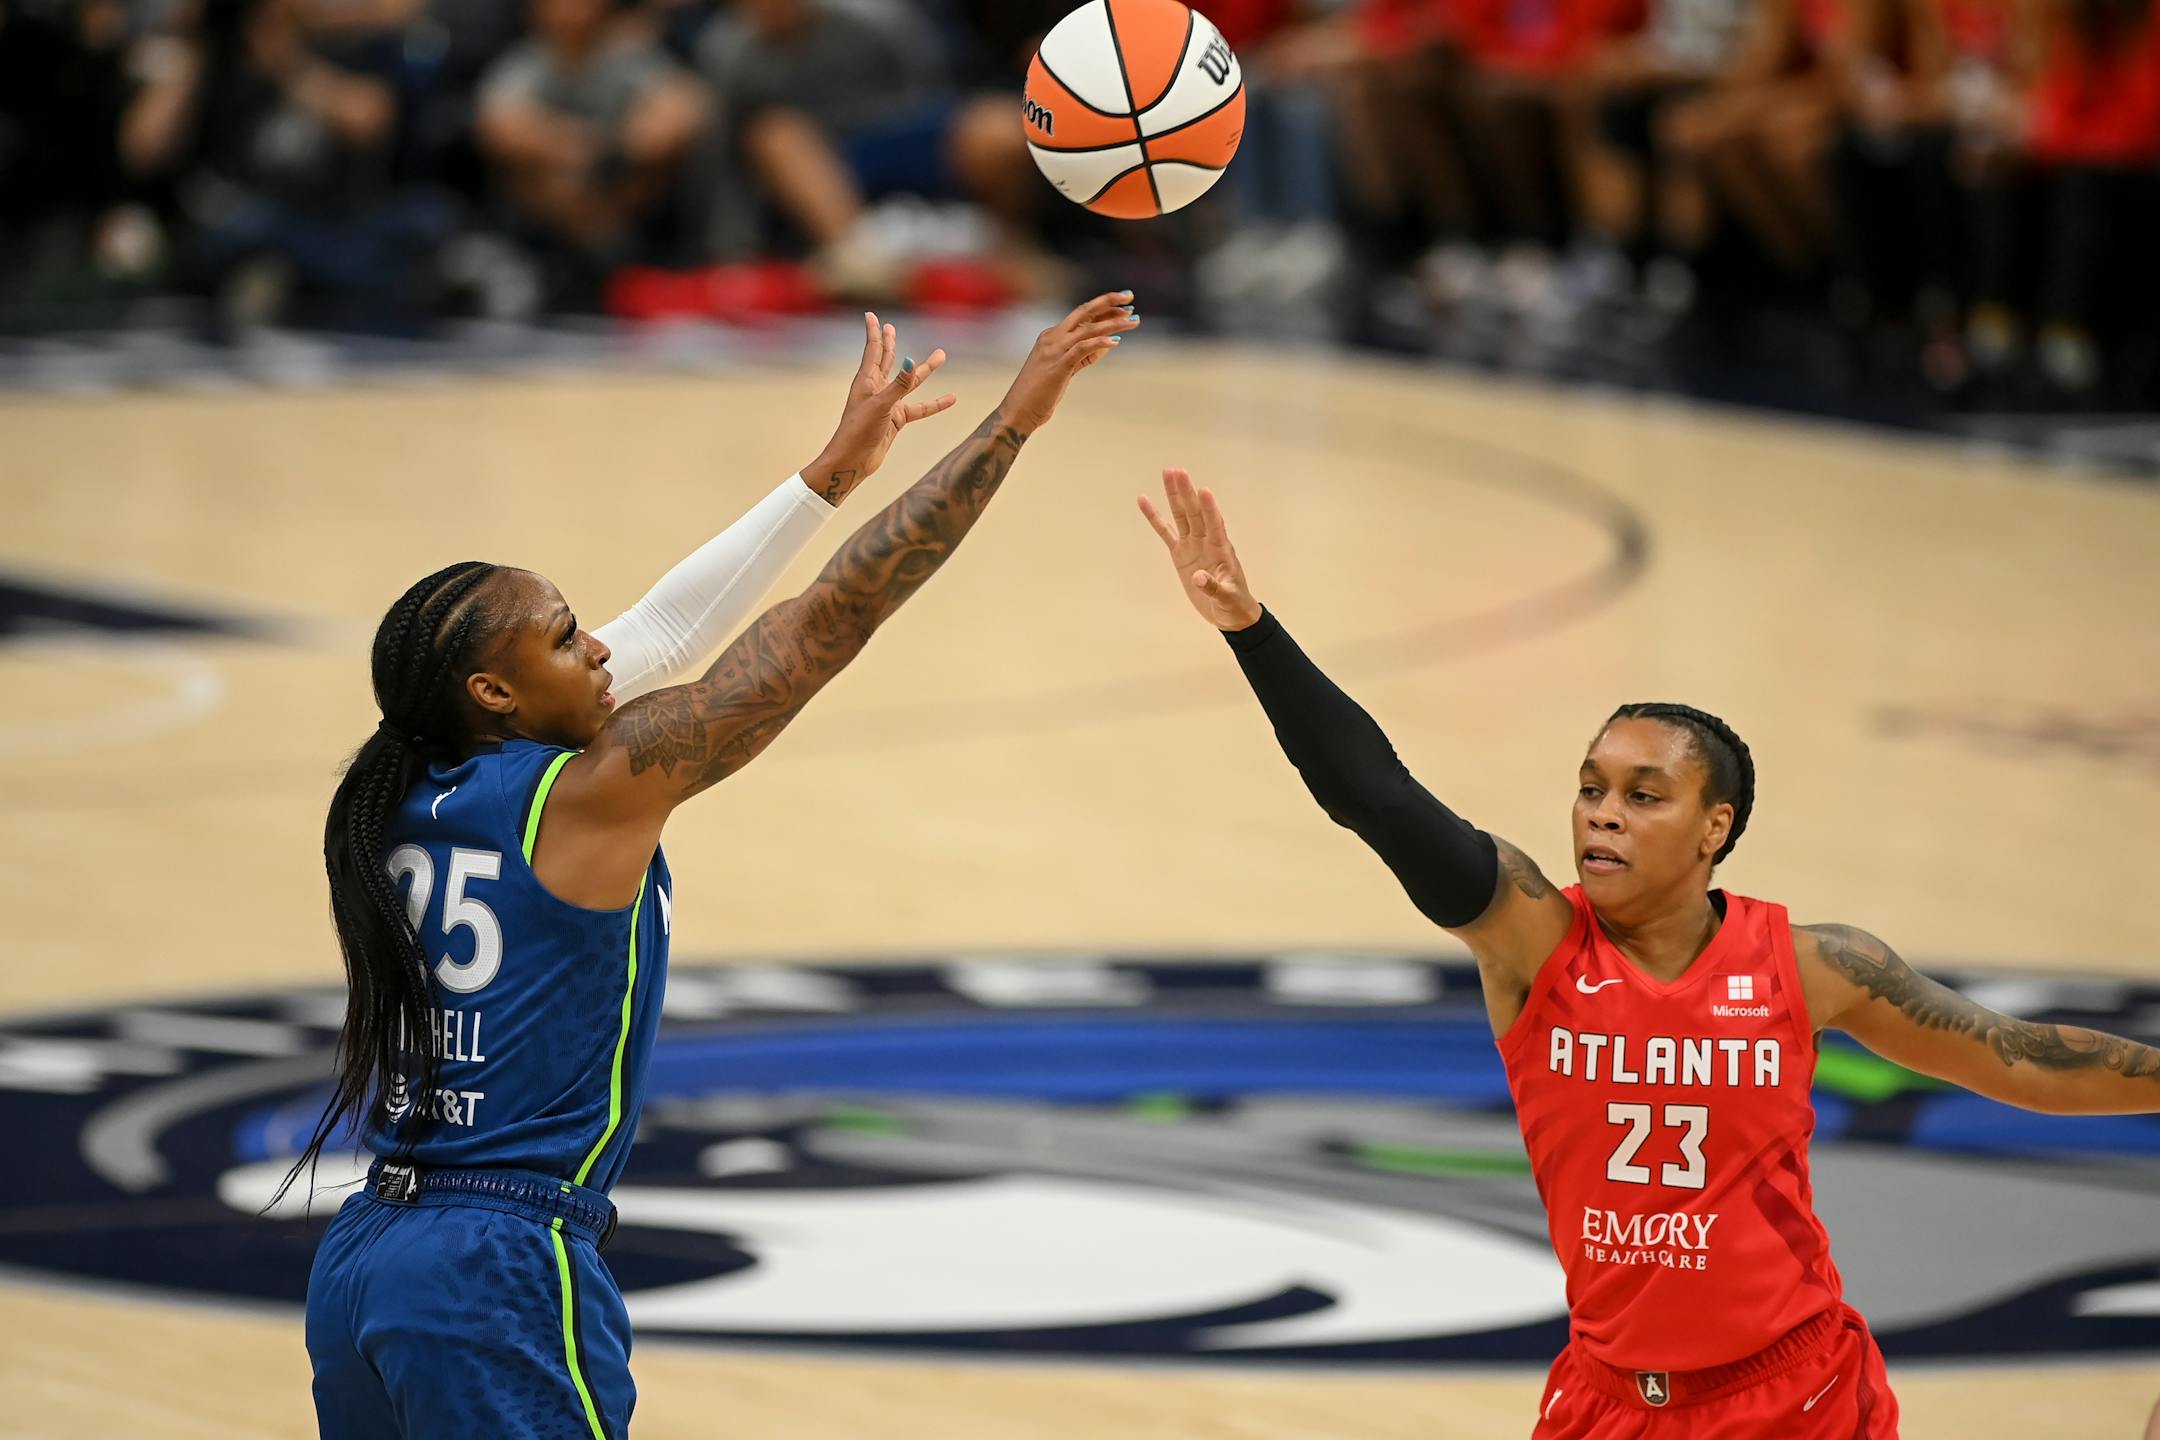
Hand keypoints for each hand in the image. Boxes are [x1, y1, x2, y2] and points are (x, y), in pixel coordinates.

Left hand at [804, 311, 955, 503]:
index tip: (871, 315)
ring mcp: (887, 404)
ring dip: (923, 370)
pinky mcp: (895, 420)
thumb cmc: (858, 432)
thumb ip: (898, 385)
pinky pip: (919, 408)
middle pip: (887, 361)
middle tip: (892, 327)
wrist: (853, 462)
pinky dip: (934, 404)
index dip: (875, 333)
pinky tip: (950, 399)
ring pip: (909, 383)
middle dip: (891, 344)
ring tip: (940, 356)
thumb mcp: (880, 406)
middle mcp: (876, 390)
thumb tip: (910, 361)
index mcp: (866, 381)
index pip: (874, 351)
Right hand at [998, 290, 1137, 434]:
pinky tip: (1116, 340)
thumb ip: (1081, 355)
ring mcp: (1054, 350)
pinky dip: (1100, 342)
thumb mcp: (1063, 368)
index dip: (1104, 308)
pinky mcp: (1058, 365)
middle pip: (1084, 311)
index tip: (1125, 305)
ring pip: (1088, 328)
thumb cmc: (1040, 393)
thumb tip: (1104, 344)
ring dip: (1113, 323)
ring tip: (1134, 321)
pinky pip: (1082, 348)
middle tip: (1130, 296)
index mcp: (1052, 335)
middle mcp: (1052, 337)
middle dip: (1108, 302)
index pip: (1082, 315)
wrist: (1018, 411)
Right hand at [1137, 467, 1261, 630]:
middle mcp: (1206, 541)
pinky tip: (1145, 501)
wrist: (1227, 612)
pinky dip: (1155, 518)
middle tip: (1177, 471)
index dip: (1209, 508)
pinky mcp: (1180, 553)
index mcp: (1221, 549)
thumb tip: (1198, 578)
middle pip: (1194, 512)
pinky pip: (1165, 533)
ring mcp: (1192, 544)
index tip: (1203, 491)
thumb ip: (1213, 587)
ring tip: (1168, 473)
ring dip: (1175, 496)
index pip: (1215, 524)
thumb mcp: (1227, 598)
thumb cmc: (1233, 603)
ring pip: (1181, 516)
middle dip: (1186, 492)